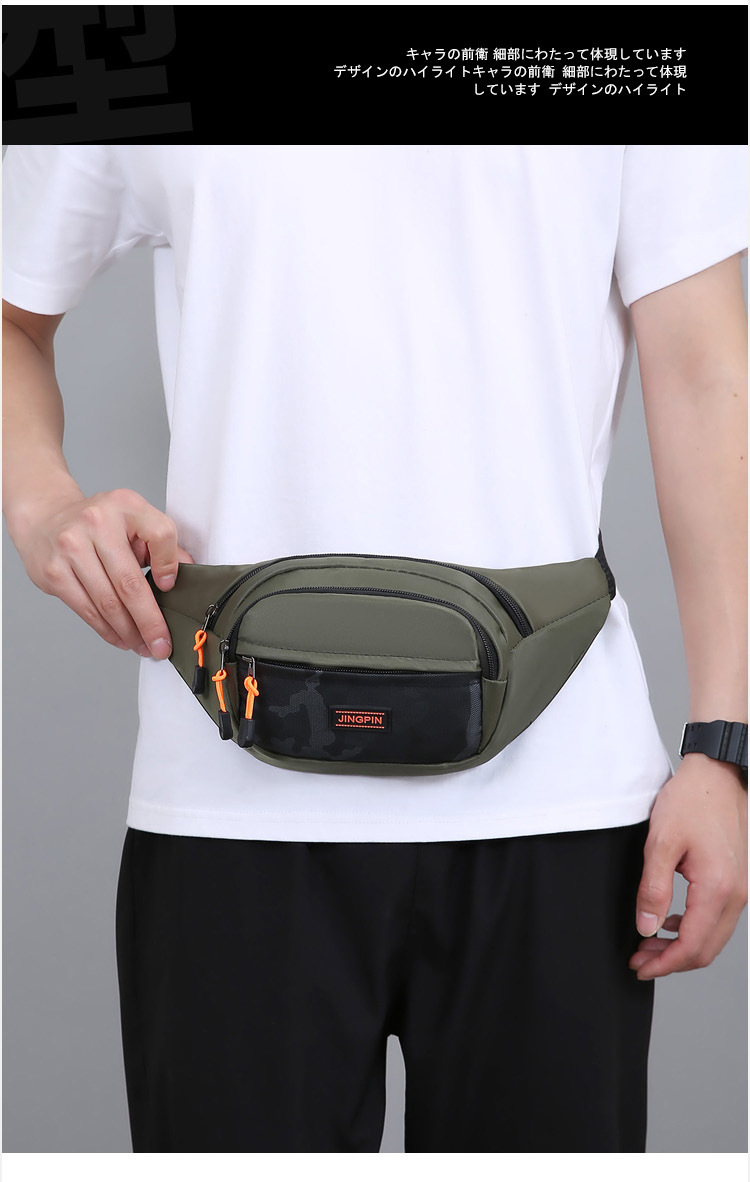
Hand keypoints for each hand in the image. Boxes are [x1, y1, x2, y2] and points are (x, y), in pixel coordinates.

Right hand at [9, 485, 194, 657]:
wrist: (45, 518)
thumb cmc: (98, 524)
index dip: (169, 565)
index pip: (160, 534)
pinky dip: (106, 630)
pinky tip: (120, 638)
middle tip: (161, 644)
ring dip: (128, 631)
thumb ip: (161, 544)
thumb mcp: (133, 518)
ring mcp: (70, 547)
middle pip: (130, 583)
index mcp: (125, 505)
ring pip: (107, 602)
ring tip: (142, 645)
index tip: (170, 589)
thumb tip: (187, 575)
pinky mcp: (53, 572)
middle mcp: (96, 523)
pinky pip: (86, 609)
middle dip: (149, 621)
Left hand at [630, 753, 747, 979]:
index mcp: (717, 888)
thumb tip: (646, 927)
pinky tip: (670, 921)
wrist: (716, 774)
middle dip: (671, 961)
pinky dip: (693, 929)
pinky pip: (717, 919)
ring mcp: (739, 889)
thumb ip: (653, 889)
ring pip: (713, 937)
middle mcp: (735, 894)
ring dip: (681, 946)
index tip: (640, 967)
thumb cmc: (691, 800)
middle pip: (706, 949)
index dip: (664, 964)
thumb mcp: (661, 843)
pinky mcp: (735, 881)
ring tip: (649, 944)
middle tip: (639, 960)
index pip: (693, 946)